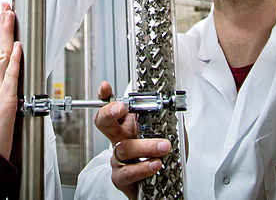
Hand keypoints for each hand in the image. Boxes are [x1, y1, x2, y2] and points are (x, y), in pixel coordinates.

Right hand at [0, 2, 21, 158]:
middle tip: (6, 5)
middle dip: (3, 26)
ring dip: (7, 35)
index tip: (5, 14)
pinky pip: (11, 78)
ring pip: (3, 57)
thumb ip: (4, 89)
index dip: (2, 32)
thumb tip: (13, 74)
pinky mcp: (6, 102)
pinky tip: (18, 47)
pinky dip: (15, 61)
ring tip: (10, 16)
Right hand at [94, 82, 170, 199]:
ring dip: (145, 147)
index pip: (113, 106)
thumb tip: (172, 104)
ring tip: (163, 147)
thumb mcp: (170, 133)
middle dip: (108, 112)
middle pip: (103, 122)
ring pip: (123, 148)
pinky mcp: (122, 179)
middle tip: (120, 108)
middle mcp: (120, 139)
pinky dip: (142, 168)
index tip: (105, 88)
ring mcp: (119, 159)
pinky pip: (126, 173)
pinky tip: (154, 165)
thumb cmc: (164, 157)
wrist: (165, 186)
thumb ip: (168, 118)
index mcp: (129, 125)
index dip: (105, 96)